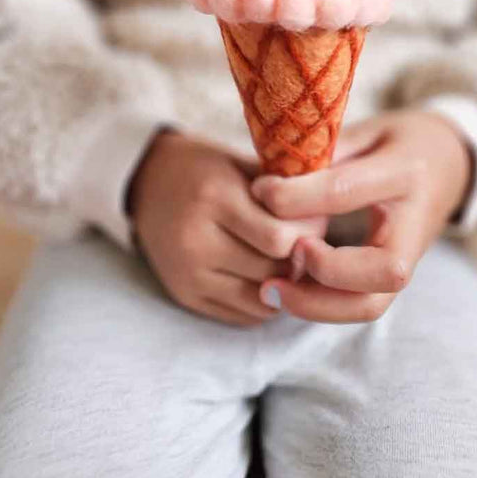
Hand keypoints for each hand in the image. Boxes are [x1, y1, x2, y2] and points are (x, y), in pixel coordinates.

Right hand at [127, 130, 328, 326]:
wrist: (145, 182)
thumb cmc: (204, 166)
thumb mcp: (240, 162)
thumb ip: (282, 188)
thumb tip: (331, 212)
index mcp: (214, 198)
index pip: (279, 238)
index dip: (309, 233)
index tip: (319, 219)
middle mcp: (196, 241)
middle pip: (273, 271)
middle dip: (302, 259)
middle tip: (312, 242)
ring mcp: (188, 274)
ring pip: (262, 300)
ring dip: (286, 284)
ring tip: (291, 259)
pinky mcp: (185, 296)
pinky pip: (243, 315)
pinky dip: (266, 301)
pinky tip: (269, 275)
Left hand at [249, 109, 472, 323]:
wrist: (453, 162)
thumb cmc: (402, 140)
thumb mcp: (369, 129)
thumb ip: (328, 152)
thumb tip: (272, 177)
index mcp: (406, 172)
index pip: (347, 191)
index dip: (296, 196)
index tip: (260, 191)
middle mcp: (414, 224)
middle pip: (383, 270)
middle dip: (326, 270)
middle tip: (287, 250)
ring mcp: (410, 257)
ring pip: (372, 303)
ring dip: (318, 305)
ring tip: (271, 290)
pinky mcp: (395, 277)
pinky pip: (362, 305)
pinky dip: (322, 307)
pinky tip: (286, 292)